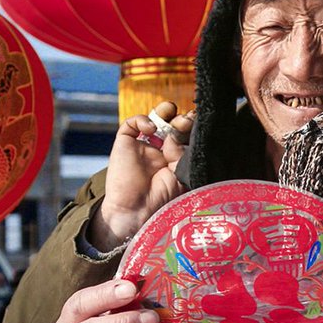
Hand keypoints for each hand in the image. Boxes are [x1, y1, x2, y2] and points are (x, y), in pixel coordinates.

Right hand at [90, 101, 194, 249]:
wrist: (137, 211)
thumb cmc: (161, 199)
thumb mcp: (180, 175)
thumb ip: (180, 153)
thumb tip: (174, 136)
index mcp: (175, 159)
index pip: (184, 136)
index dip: (190, 128)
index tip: (198, 122)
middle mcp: (159, 151)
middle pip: (171, 125)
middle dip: (180, 119)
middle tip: (187, 120)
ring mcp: (142, 147)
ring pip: (152, 120)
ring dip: (164, 112)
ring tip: (172, 111)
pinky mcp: (124, 144)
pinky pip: (131, 124)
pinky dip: (142, 120)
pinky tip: (151, 129)